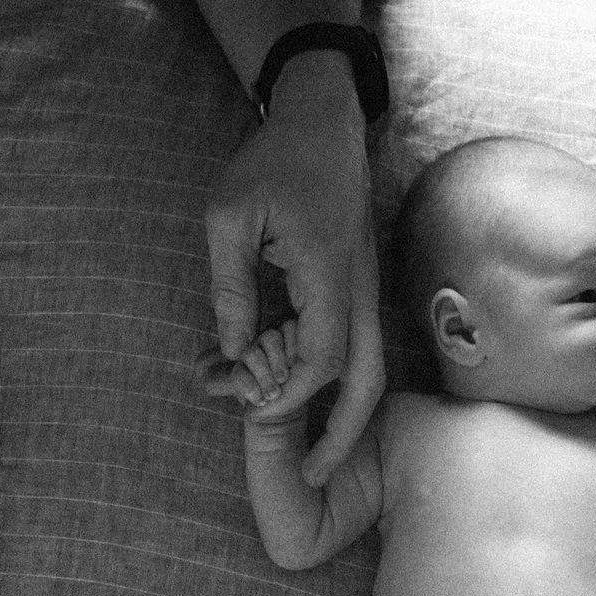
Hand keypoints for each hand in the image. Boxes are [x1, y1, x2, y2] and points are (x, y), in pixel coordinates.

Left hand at [203, 60, 384, 480]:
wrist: (323, 119)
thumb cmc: (274, 161)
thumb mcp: (228, 216)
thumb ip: (230, 286)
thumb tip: (233, 350)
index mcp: (328, 271)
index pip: (322, 358)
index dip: (288, 395)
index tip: (251, 409)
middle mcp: (358, 287)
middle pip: (366, 378)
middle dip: (342, 434)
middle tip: (309, 476)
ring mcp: (365, 287)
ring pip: (367, 366)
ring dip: (336, 409)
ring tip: (303, 447)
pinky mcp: (358, 285)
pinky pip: (352, 342)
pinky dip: (328, 375)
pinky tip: (286, 383)